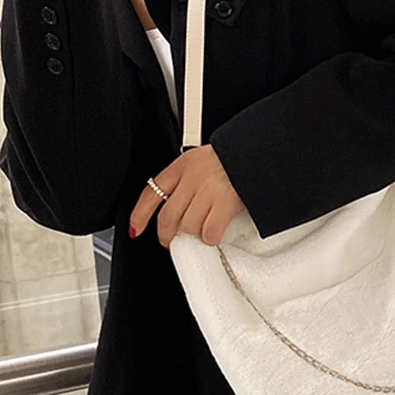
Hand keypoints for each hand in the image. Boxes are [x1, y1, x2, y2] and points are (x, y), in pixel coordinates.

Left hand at [130, 146, 244, 248]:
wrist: (259, 152)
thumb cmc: (234, 158)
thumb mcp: (202, 161)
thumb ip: (187, 181)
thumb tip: (177, 209)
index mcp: (183, 165)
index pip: (152, 191)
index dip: (140, 214)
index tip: (135, 228)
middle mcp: (192, 176)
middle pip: (168, 216)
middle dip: (167, 235)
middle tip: (171, 242)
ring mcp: (208, 189)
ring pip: (188, 226)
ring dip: (195, 234)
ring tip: (202, 232)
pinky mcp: (226, 201)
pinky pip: (209, 231)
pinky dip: (210, 238)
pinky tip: (214, 234)